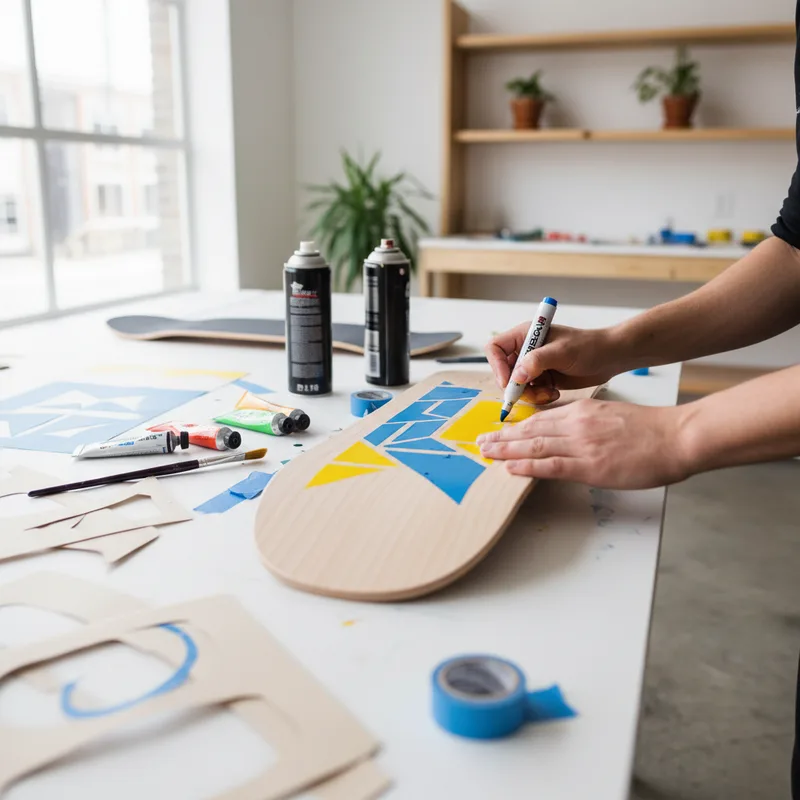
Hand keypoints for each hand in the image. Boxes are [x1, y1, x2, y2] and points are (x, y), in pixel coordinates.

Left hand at [477, 399, 690, 488]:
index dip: (516, 426)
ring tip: (485, 453)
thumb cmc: (651, 429)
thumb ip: (587, 421)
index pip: (541, 419)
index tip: (500, 430)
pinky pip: (550, 466)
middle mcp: (576, 424)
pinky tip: (510, 468)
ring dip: (505, 450)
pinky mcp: (590, 466)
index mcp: (582, 411)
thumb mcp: (611, 415)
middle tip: (480, 442)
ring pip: (533, 446)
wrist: (676, 436)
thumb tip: (568, 431)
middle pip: (530, 431)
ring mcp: (581, 445)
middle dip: (502, 437)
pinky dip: (527, 467)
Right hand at [485, 324, 623, 403]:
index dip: (497, 366)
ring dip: (530, 394)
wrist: (609, 358)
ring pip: (516, 386)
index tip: (509, 382)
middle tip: (531, 392)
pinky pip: (529, 394)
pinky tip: (555, 392)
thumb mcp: (562, 351)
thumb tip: (516, 376)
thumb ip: (537, 361)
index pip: (495, 348)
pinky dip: (539, 397)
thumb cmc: (589, 347)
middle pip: (503, 372)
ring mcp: (533, 366)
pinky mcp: (541, 379)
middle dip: (516, 386)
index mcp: (525, 335)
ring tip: (550, 392)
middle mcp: (525, 350)